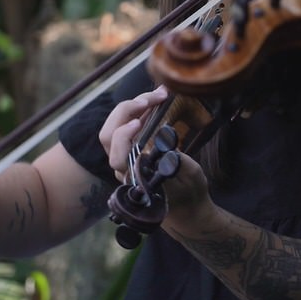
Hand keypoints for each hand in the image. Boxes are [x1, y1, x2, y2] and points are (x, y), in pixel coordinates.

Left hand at [101, 85, 213, 223]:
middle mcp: (125, 168)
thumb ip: (180, 164)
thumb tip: (170, 150)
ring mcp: (126, 156)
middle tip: (151, 99)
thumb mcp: (192, 178)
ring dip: (132, 107)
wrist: (186, 204)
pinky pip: (126, 125)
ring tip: (157, 95)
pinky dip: (138, 109)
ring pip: (114, 127)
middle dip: (126, 111)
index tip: (139, 122)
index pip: (118, 156)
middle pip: (108, 136)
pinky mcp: (132, 146)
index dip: (123, 136)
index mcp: (136, 177)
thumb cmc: (189, 193)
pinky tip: (155, 99)